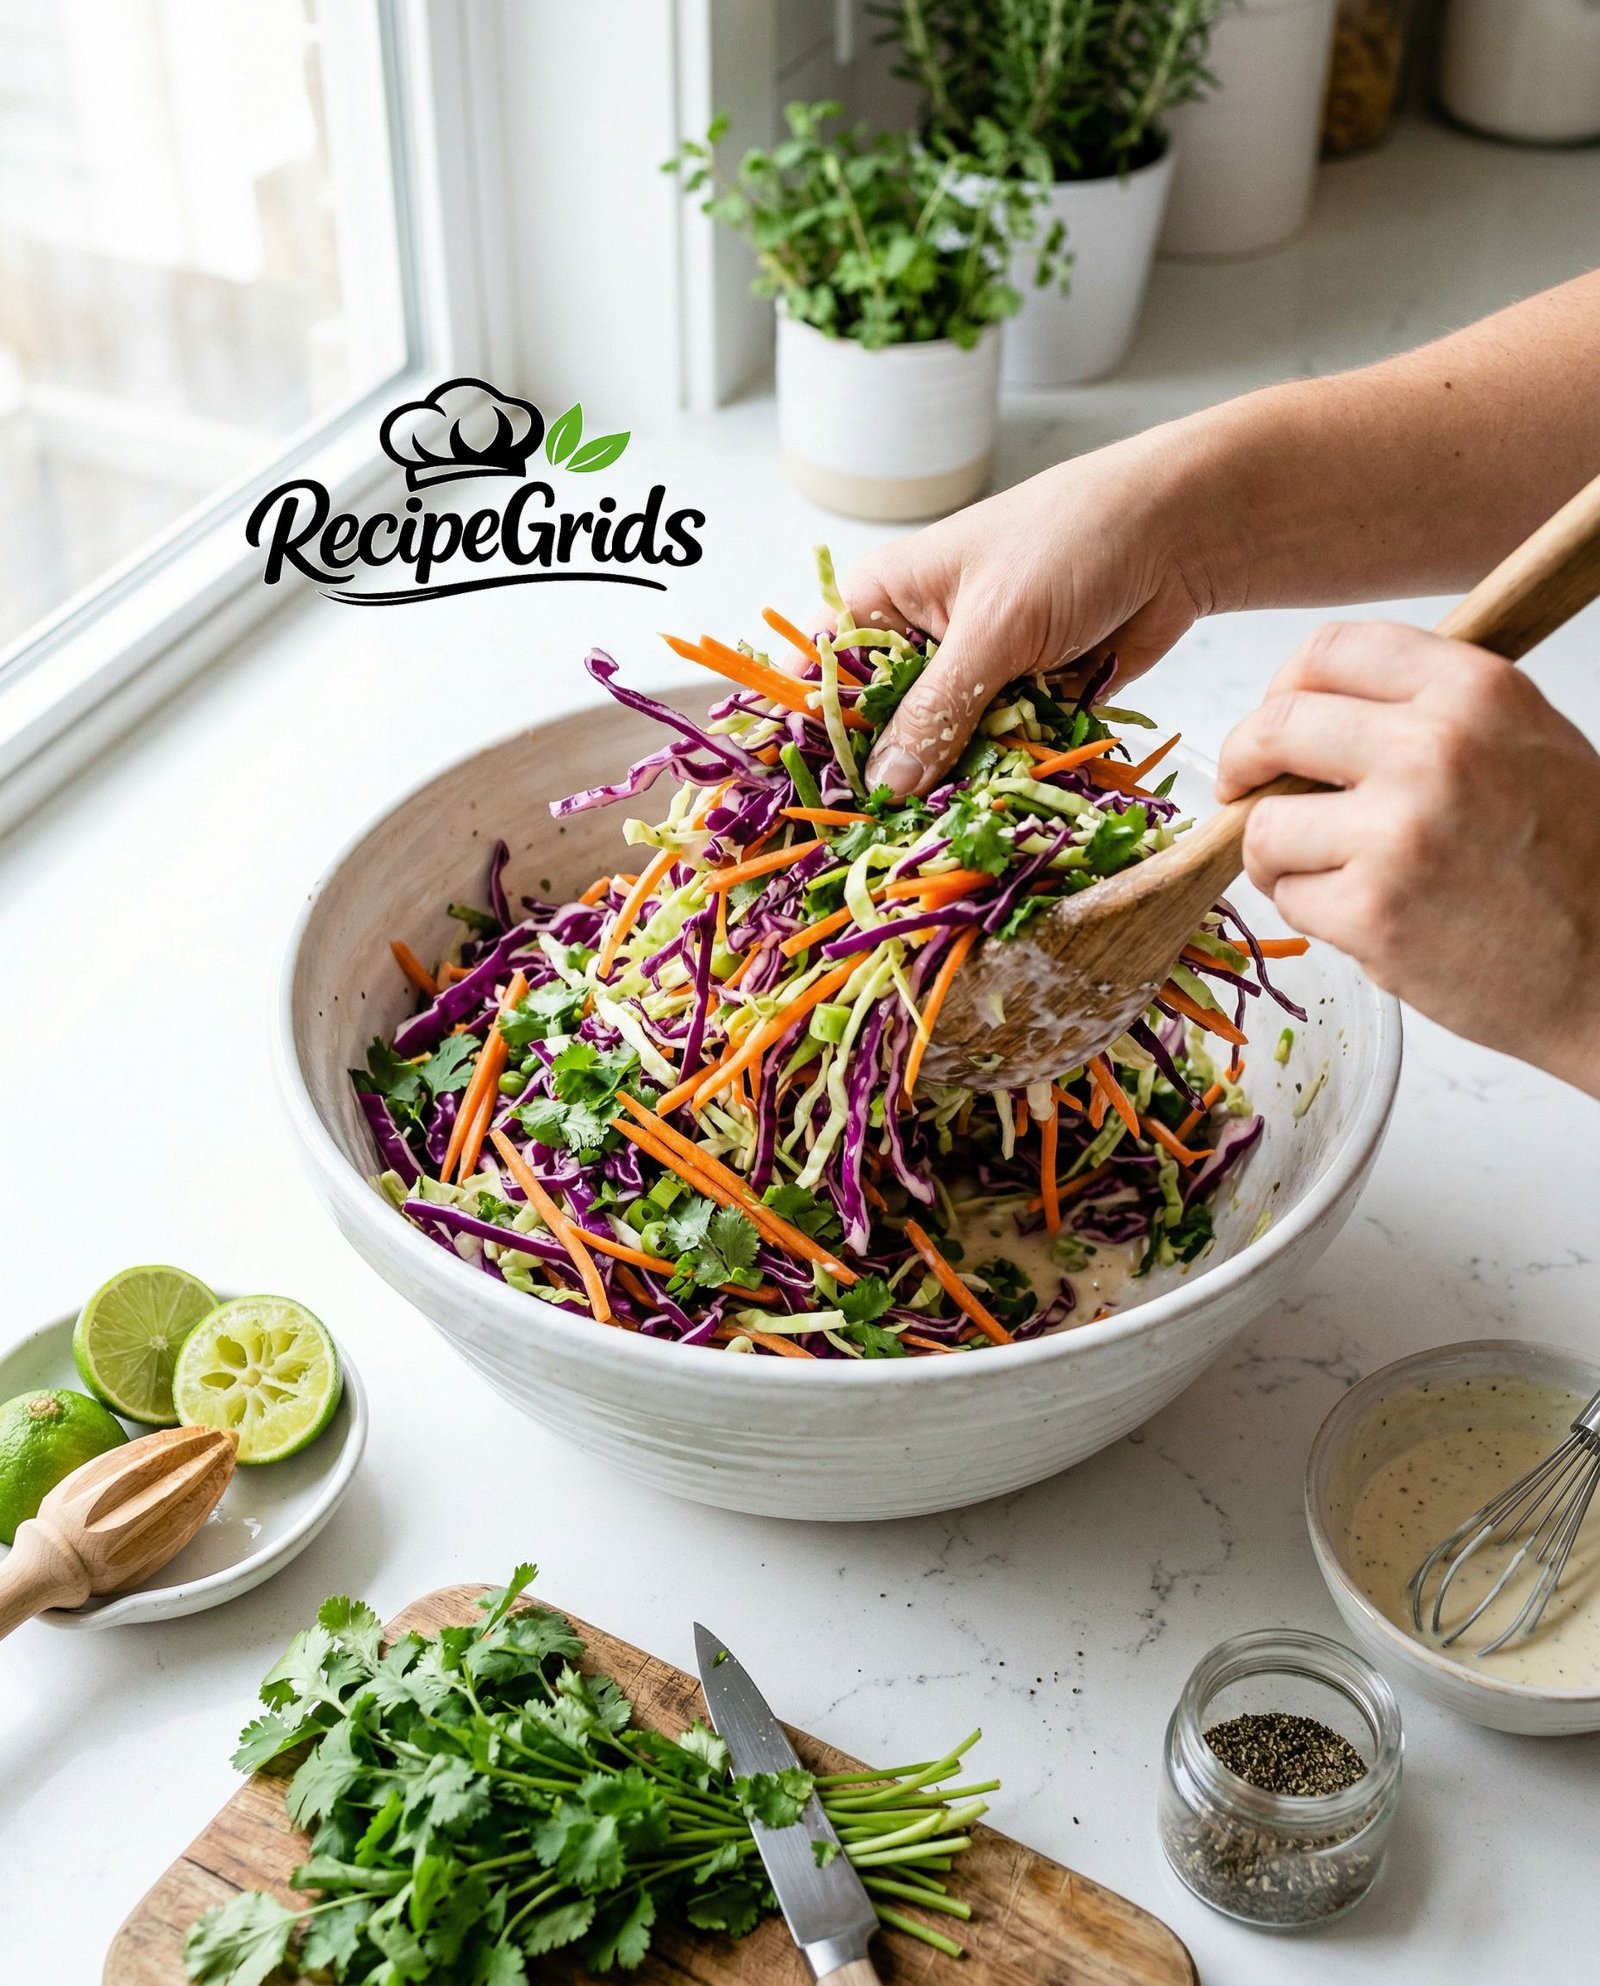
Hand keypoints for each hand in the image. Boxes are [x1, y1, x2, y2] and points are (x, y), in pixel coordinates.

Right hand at [836, 425, 1228, 795]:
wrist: (1181, 534)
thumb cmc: (1072, 541)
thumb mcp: (993, 628)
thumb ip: (937, 711)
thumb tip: (884, 785)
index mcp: (884, 602)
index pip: (822, 676)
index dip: (809, 737)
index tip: (807, 800)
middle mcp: (920, 643)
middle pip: (880, 729)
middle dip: (887, 780)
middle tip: (879, 836)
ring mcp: (974, 678)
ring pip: (941, 754)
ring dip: (950, 788)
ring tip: (942, 833)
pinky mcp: (1023, 705)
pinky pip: (998, 758)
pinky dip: (1004, 781)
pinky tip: (998, 816)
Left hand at [1219, 622, 1599, 1096]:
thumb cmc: (1571, 860)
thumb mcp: (1523, 741)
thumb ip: (1427, 710)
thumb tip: (1310, 711)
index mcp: (1476, 691)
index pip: (1330, 650)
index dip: (1283, 687)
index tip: (1275, 721)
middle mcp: (1435, 748)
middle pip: (1276, 726)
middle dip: (1245, 764)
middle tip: (1246, 793)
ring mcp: (1399, 831)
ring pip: (1267, 824)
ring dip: (1279, 855)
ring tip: (1331, 875)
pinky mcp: (1373, 910)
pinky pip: (1289, 895)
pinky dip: (1311, 911)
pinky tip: (1367, 917)